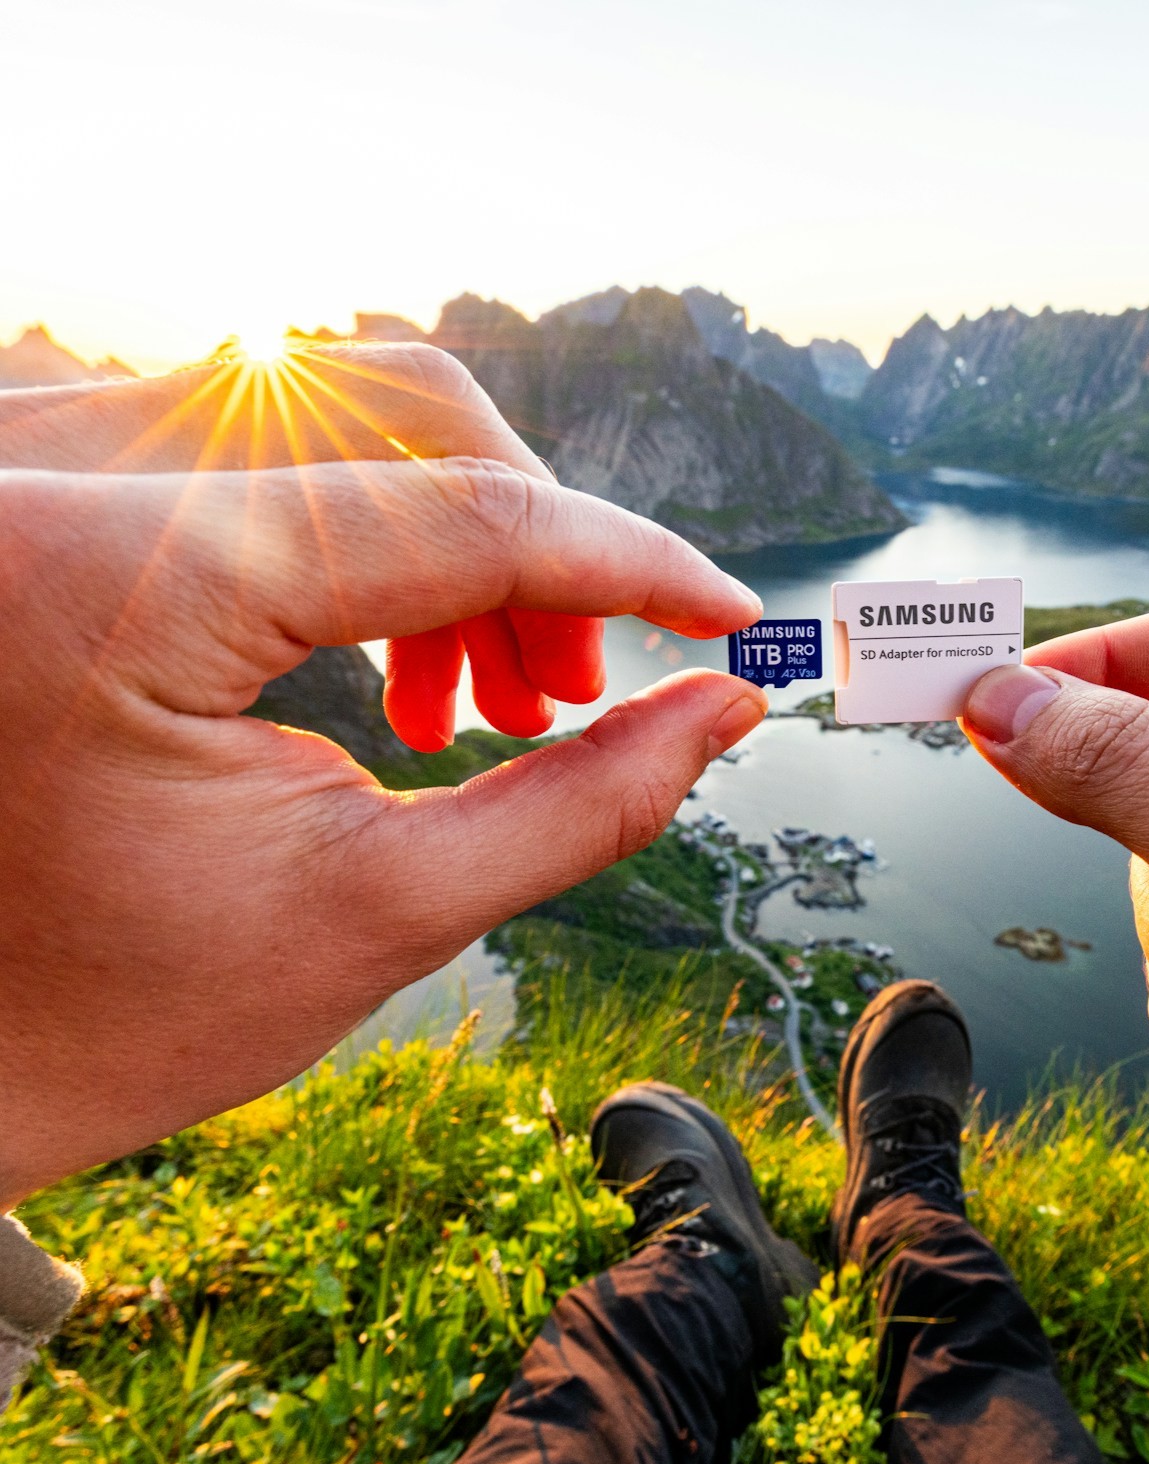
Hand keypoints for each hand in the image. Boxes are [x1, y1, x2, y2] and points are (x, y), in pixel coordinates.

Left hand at [0, 357, 764, 1208]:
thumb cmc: (104, 1018)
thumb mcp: (369, 920)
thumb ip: (577, 803)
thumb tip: (726, 706)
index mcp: (103, 577)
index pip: (455, 513)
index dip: (627, 565)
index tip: (729, 622)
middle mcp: (39, 463)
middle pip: (401, 413)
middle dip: (537, 555)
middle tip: (574, 700)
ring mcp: (23, 449)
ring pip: (335, 411)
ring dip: (454, 542)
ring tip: (479, 705)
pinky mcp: (36, 471)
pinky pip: (252, 434)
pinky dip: (361, 529)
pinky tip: (388, 651)